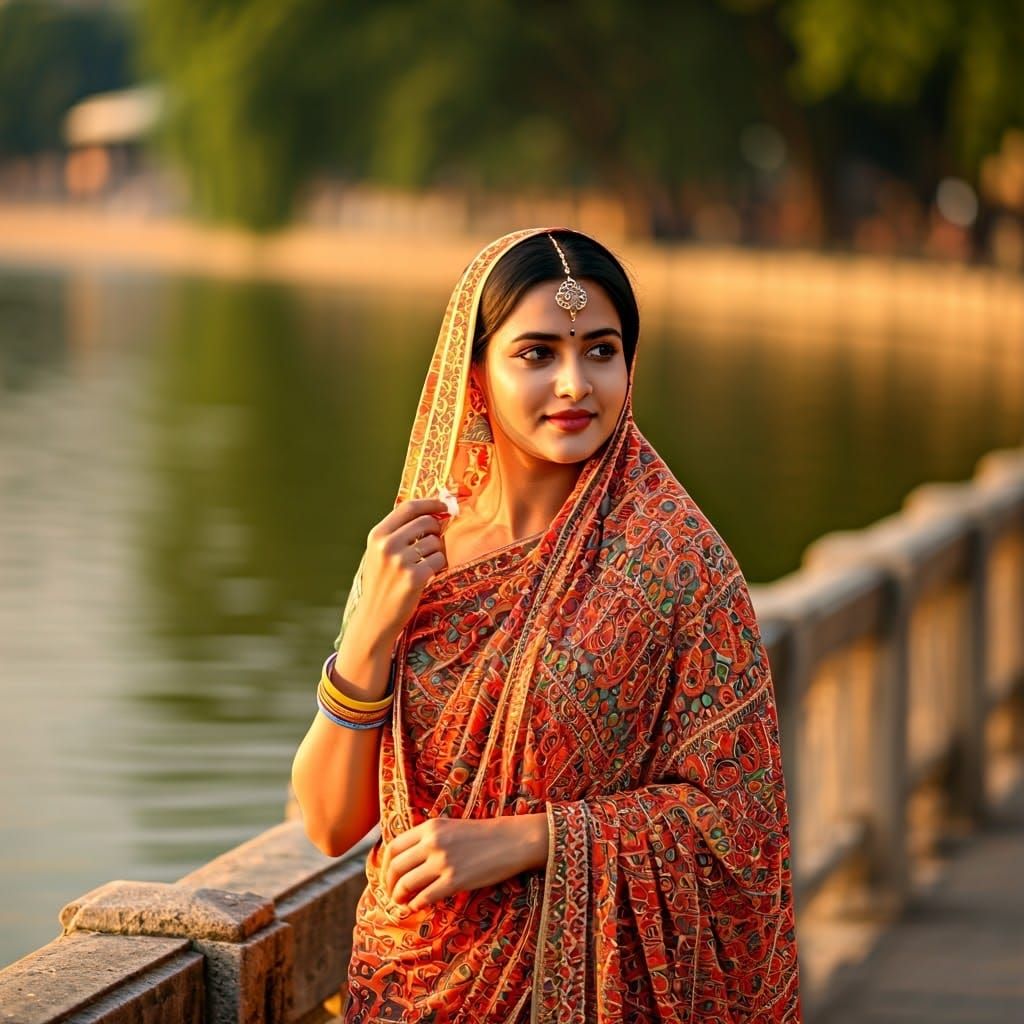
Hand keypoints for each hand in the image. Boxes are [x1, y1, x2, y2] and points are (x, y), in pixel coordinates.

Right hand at [347, 498, 448, 649]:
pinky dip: (439, 566)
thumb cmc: (381, 583)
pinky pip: (440, 560)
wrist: (375, 618)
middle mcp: (387, 545)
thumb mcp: (380, 553)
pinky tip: (428, 575)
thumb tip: (432, 511)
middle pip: (426, 522)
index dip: (429, 503)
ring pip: (435, 542)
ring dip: (437, 552)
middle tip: (434, 542)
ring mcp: (400, 561)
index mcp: (377, 535)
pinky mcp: (414, 577)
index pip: (408, 507)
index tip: (443, 505)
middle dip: (437, 529)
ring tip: (424, 565)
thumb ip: (399, 532)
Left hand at [381, 815, 548, 910]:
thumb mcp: (450, 827)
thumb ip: (427, 838)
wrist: (511, 841)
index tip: (387, 877)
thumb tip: (404, 859)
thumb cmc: (481, 836)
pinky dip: (416, 904)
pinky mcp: (455, 880)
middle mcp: (433, 842)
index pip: (394, 846)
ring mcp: (443, 862)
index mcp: (430, 826)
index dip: (385, 866)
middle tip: (391, 894)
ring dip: (400, 897)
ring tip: (402, 902)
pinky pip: (425, 897)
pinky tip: (418, 906)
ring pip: (407, 883)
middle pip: (396, 866)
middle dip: (389, 884)